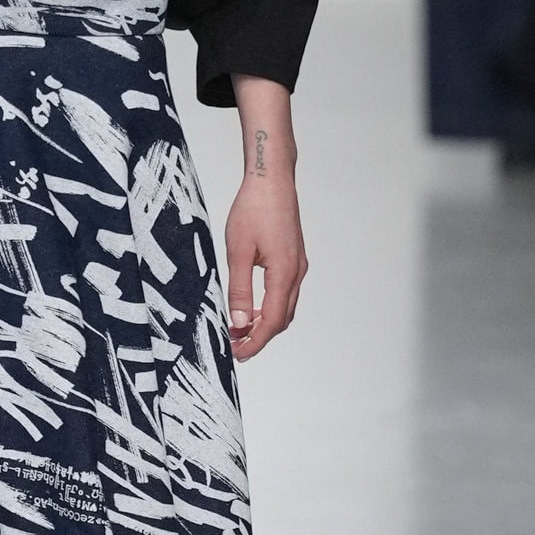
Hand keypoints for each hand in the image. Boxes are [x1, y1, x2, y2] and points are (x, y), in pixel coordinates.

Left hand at [224, 78, 306, 361]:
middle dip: (260, 336)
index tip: (238, 354)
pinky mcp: (294, 257)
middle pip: (282, 318)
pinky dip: (270, 305)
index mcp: (284, 274)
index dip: (256, 342)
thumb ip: (238, 289)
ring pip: (285, 306)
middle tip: (236, 346)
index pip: (272, 321)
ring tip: (240, 328)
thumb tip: (238, 322)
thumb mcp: (238, 251)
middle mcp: (297, 272)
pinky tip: (251, 304)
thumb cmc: (254, 209)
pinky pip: (285, 292)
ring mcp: (298, 265)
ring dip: (265, 321)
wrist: (272, 180)